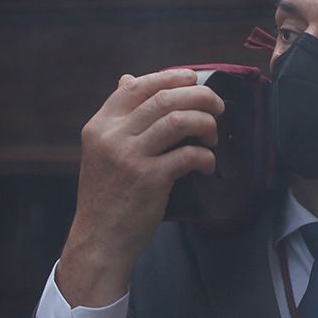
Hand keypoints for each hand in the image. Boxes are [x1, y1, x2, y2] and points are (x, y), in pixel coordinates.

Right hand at [57, 69, 223, 307]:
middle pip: (164, 98)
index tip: (193, 78)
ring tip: (213, 135)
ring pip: (179, 120)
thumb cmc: (107, 194)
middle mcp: (112, 136)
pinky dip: (206, 156)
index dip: (170, 77)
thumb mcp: (101, 150)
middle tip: (217, 105)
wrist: (100, 239)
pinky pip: (189, 154)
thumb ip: (117, 118)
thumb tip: (128, 79)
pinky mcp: (150, 179)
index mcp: (100, 125)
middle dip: (199, 95)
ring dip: (206, 122)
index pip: (136, 86)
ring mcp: (130, 157)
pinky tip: (208, 164)